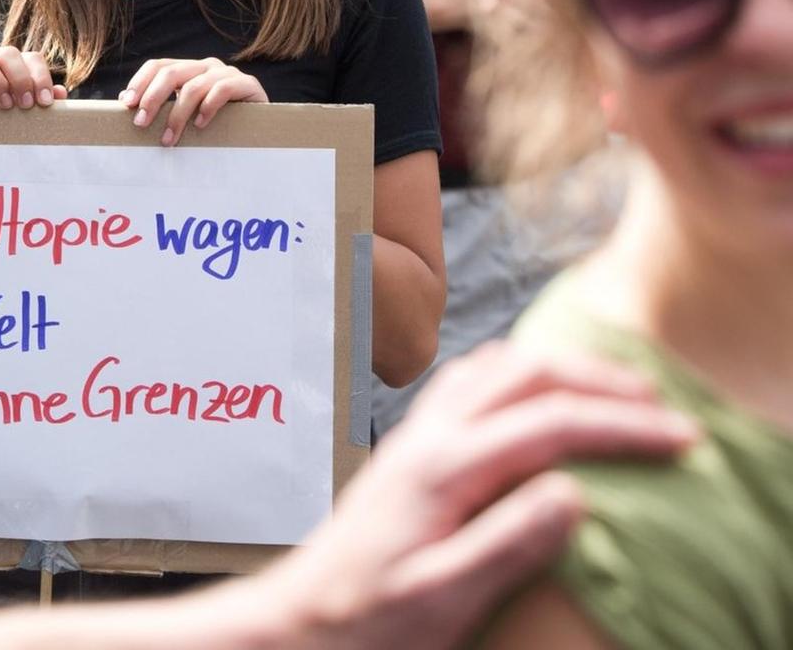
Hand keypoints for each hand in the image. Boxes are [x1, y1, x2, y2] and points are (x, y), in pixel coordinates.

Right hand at [0, 46, 67, 113]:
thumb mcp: (18, 109)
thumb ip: (38, 100)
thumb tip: (60, 93)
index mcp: (13, 66)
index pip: (32, 58)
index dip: (41, 77)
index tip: (44, 102)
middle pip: (9, 53)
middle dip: (21, 79)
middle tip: (25, 106)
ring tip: (5, 106)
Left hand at [119, 58, 267, 146]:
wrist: (263, 131)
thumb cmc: (218, 127)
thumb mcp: (188, 117)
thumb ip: (164, 109)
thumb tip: (127, 108)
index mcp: (189, 70)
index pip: (158, 66)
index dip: (140, 82)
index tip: (127, 104)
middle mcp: (206, 67)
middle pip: (172, 73)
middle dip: (152, 98)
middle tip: (141, 124)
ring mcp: (228, 74)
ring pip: (194, 86)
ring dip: (177, 115)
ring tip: (169, 139)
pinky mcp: (248, 85)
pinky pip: (223, 90)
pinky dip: (208, 108)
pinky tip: (200, 126)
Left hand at [255, 341, 698, 649]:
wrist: (302, 618)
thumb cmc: (369, 617)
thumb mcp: (443, 597)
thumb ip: (507, 544)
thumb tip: (574, 492)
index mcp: (443, 469)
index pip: (550, 424)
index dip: (623, 426)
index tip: (681, 437)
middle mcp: (428, 437)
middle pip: (526, 373)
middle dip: (600, 380)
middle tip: (659, 402)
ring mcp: (415, 436)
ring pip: (495, 366)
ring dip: (559, 367)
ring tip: (611, 389)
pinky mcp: (410, 447)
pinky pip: (467, 383)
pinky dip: (515, 375)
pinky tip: (534, 398)